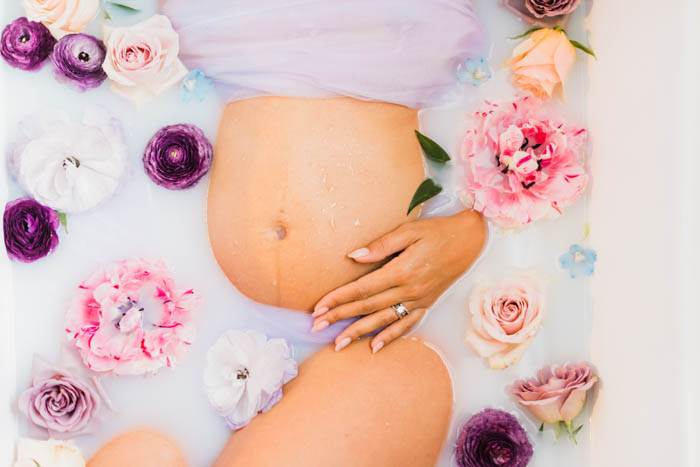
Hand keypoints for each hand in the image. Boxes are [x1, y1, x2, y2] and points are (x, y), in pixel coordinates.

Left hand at [311, 209, 485, 352]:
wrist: (470, 240)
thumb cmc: (438, 231)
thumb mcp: (409, 230)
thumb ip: (381, 245)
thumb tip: (354, 256)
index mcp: (402, 270)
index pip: (362, 288)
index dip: (338, 298)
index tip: (319, 307)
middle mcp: (410, 290)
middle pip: (368, 307)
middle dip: (340, 318)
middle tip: (317, 327)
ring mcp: (419, 300)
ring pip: (384, 320)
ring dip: (359, 332)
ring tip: (338, 344)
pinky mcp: (427, 304)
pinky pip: (406, 324)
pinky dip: (390, 337)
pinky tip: (374, 347)